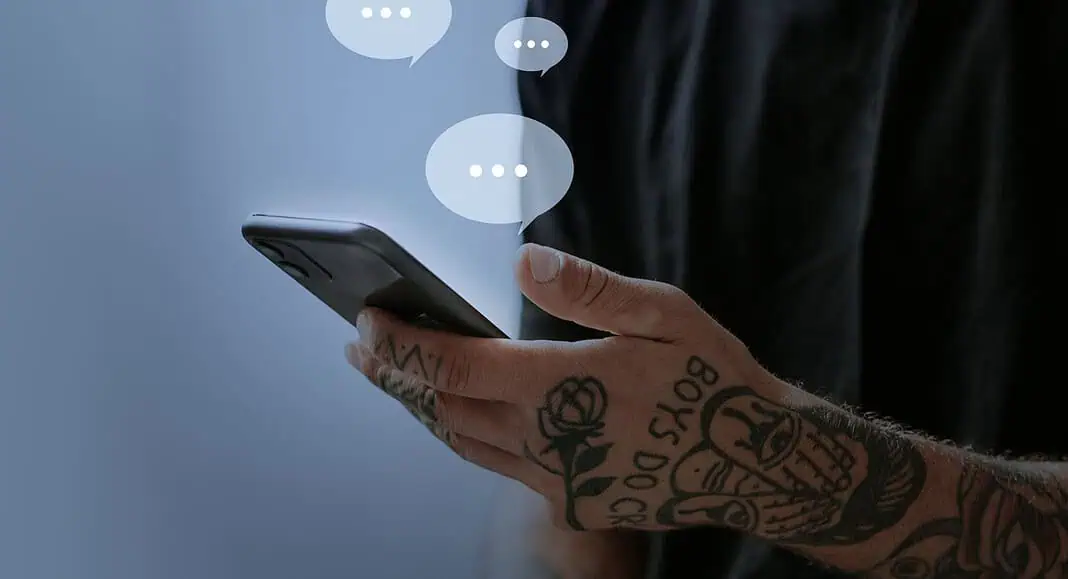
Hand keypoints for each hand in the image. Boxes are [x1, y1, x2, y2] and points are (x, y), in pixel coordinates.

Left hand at [346, 245, 909, 539]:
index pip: (455, 366)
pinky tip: (468, 413)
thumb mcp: (667, 316)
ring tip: (400, 379)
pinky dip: (470, 434)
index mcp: (566, 388)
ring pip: (466, 443)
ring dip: (427, 408)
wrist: (757, 462)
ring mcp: (559, 480)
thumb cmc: (715, 381)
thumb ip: (590, 291)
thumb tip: (524, 263)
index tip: (365, 323)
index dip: (402, 346)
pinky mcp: (574, 500)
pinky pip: (501, 466)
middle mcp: (551, 442)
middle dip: (396, 377)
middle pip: (445, 408)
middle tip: (361, 350)